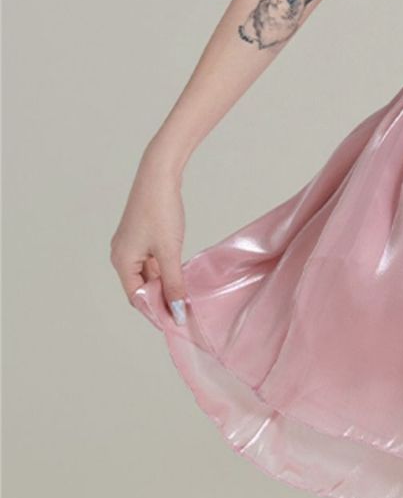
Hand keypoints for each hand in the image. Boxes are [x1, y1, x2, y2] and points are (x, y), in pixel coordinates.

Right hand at [110, 151, 187, 325]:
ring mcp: (131, 245)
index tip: (175, 321)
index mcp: (122, 261)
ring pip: (148, 273)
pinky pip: (151, 260)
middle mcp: (121, 255)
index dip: (155, 310)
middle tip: (184, 311)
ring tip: (186, 295)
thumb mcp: (170, 251)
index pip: (136, 297)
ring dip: (165, 283)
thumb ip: (174, 283)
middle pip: (141, 286)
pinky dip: (165, 269)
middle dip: (161, 298)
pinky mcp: (141, 235)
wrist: (159, 177)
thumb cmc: (161, 212)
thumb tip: (177, 309)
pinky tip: (182, 274)